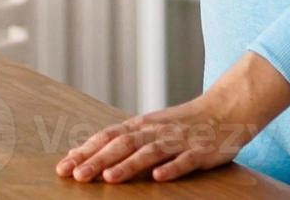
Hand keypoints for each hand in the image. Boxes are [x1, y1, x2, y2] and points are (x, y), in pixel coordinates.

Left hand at [54, 96, 253, 184]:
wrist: (225, 110)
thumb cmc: (181, 124)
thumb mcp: (148, 128)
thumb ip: (119, 141)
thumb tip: (82, 152)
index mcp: (140, 126)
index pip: (107, 137)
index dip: (85, 151)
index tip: (64, 167)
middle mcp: (155, 131)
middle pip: (122, 145)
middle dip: (98, 160)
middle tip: (76, 176)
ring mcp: (178, 140)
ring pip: (150, 152)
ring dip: (128, 165)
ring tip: (109, 178)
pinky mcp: (201, 151)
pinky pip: (185, 160)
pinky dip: (172, 168)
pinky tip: (158, 177)